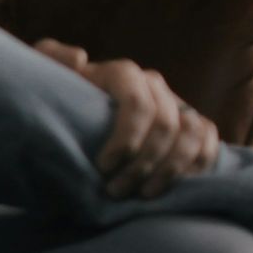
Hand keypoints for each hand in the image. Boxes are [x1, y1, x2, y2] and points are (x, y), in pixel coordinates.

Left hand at [33, 38, 218, 199]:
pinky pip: (209, 142)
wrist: (73, 113)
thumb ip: (50, 57)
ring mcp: (176, 104)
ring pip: (191, 134)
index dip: (126, 138)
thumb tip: (80, 58)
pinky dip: (198, 165)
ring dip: (171, 169)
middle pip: (164, 124)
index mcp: (122, 73)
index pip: (137, 103)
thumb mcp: (44, 74)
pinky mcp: (192, 125)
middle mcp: (154, 85)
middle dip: (143, 163)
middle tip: (116, 190)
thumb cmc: (57, 96)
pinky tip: (174, 187)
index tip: (103, 167)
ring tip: (143, 195)